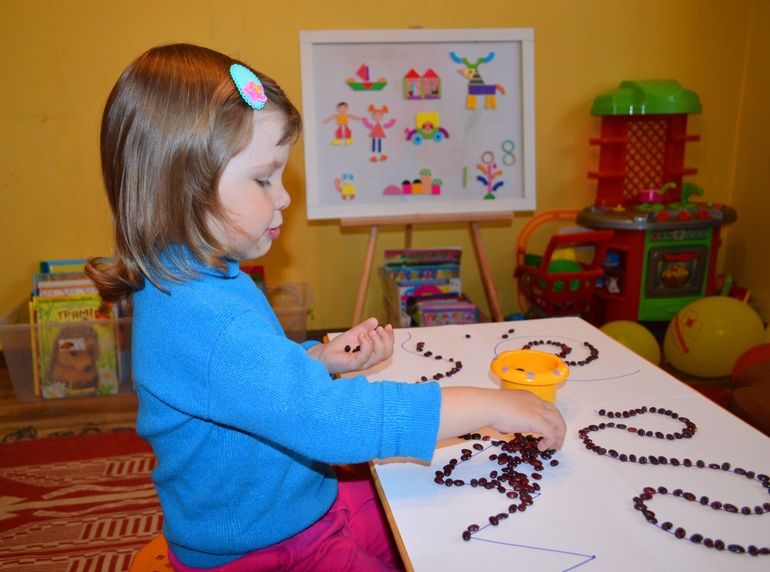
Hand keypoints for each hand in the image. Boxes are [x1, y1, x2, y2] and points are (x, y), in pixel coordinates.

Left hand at [306, 317, 394, 374]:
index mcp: (372, 353)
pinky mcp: (353, 365)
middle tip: (379, 328)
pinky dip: (365, 344)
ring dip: (378, 342)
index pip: (387, 349)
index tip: (388, 326)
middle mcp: (369, 360)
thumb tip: (375, 320)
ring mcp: (362, 363)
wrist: (325, 354)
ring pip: (379, 356)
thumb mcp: (354, 333)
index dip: (390, 337)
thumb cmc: (340, 346)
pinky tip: (360, 336)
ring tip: (371, 331)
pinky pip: (364, 356)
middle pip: (386, 353)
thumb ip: (364, 328)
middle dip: (386, 339)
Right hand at [437, 387, 566, 450]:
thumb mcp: (502, 410)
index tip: (546, 429)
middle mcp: (536, 402)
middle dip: (559, 427)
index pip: (544, 407)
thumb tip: (505, 428)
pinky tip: (542, 447)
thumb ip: (508, 418)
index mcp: (528, 397)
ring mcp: (538, 410)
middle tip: (557, 439)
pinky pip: (550, 432)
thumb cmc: (490, 406)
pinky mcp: (537, 420)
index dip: (548, 419)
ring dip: (559, 435)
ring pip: (558, 422)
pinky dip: (550, 441)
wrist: (488, 405)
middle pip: (555, 413)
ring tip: (556, 446)